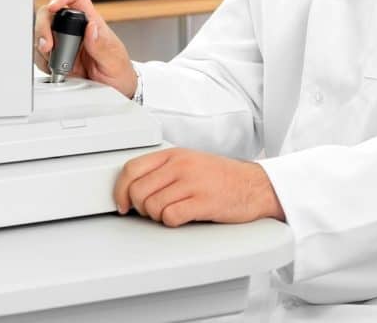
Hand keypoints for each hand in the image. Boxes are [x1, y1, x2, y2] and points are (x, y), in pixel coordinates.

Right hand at [33, 0, 137, 97]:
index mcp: (90, 20)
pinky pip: (40, 55)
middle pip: (49, 13)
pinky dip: (43, 62)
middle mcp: (74, 28)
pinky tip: (56, 69)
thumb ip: (102, 45)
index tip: (54, 6)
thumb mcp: (115, 60)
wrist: (115, 91)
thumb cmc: (118, 70)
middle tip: (48, 45)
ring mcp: (62, 43)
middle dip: (43, 27)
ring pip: (41, 34)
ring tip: (58, 63)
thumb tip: (91, 28)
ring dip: (43, 48)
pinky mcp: (55, 58)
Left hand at [113, 148, 285, 226]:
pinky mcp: (203, 202)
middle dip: (141, 207)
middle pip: (138, 191)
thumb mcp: (190, 162)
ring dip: (157, 216)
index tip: (122, 203)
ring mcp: (193, 183)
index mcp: (175, 154)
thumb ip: (163, 170)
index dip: (120, 190)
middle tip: (152, 211)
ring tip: (172, 213)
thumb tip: (132, 188)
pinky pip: (171, 217)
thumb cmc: (222, 177)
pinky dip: (172, 222)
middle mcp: (181, 165)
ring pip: (152, 206)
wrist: (255, 185)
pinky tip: (183, 217)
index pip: (132, 169)